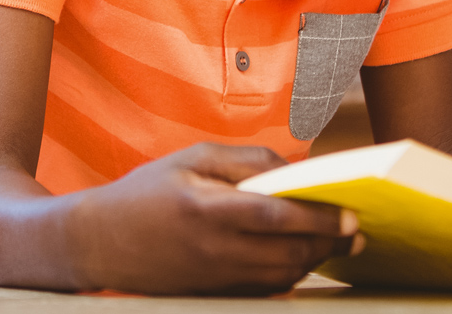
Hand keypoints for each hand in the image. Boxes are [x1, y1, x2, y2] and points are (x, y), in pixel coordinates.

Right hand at [65, 143, 363, 294]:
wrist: (98, 242)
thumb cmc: (145, 193)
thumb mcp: (190, 159)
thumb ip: (244, 160)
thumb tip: (292, 171)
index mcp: (208, 210)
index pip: (277, 216)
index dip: (319, 217)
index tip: (349, 214)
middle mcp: (215, 250)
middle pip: (289, 253)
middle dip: (328, 243)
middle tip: (354, 230)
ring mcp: (216, 278)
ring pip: (283, 275)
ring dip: (313, 260)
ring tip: (333, 241)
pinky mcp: (215, 293)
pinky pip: (266, 288)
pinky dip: (290, 273)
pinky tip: (299, 255)